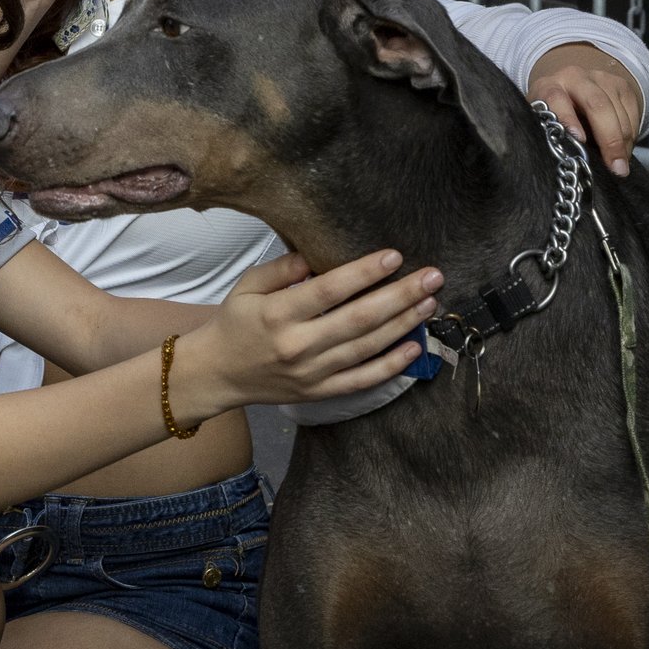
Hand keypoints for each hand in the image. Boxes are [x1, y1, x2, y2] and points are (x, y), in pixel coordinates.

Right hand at [172, 250, 444, 422]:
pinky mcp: (320, 392)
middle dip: (399, 296)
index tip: (394, 256)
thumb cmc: (234, 323)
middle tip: (431, 277)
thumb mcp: (247, 287)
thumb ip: (281, 270)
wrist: (217, 373)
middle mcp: (298, 345)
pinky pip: (363, 379)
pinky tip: (414, 347)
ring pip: (367, 347)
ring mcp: (312, 373)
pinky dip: (391, 365)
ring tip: (429, 303)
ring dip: (403, 324)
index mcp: (277, 314)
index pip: (328, 290)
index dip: (364, 273)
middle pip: (358, 319)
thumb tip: (315, 256)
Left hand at [529, 43, 643, 176]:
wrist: (568, 86)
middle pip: (597, 105)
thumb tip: (574, 162)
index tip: (580, 141)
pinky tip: (625, 150)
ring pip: (619, 113)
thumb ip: (555, 135)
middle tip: (616, 168)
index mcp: (547, 87)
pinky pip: (633, 114)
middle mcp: (574, 78)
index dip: (567, 120)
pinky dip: (632, 136)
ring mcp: (600, 79)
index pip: (555, 99)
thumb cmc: (552, 112)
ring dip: (624, 144)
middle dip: (610, 140)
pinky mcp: (622, 85)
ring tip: (621, 165)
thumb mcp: (545, 122)